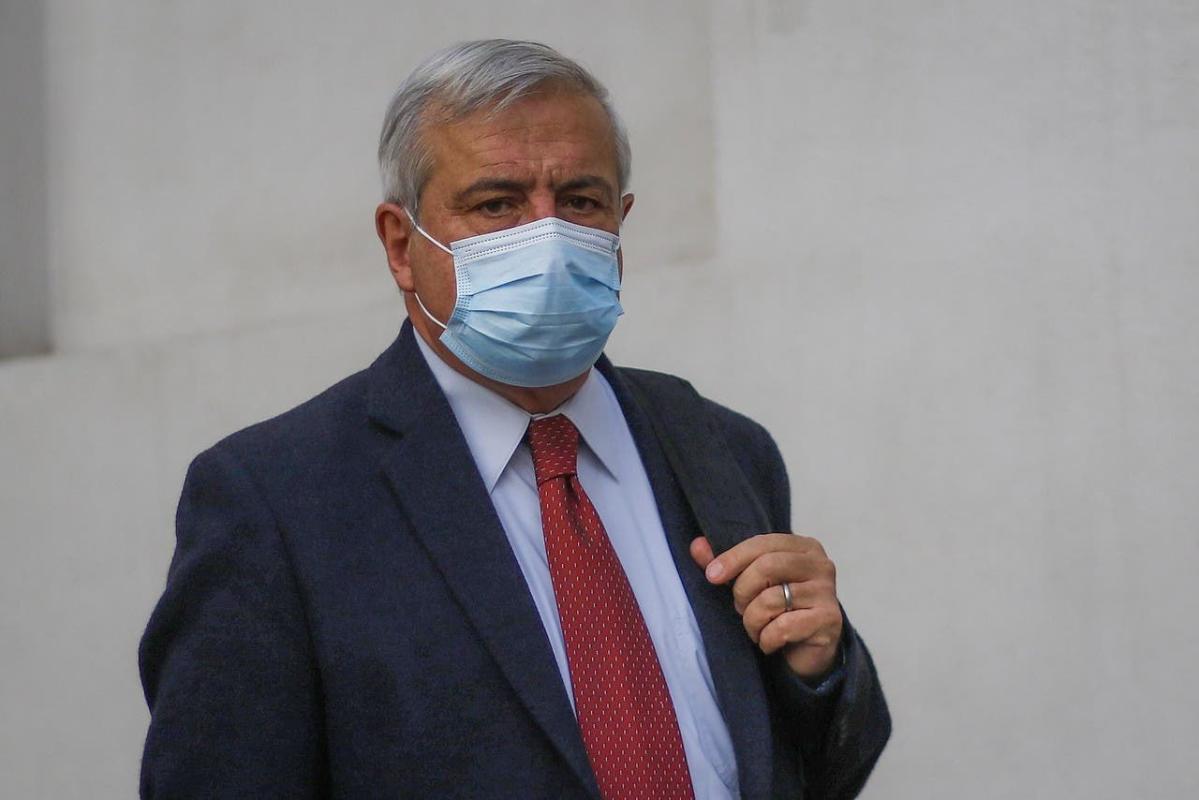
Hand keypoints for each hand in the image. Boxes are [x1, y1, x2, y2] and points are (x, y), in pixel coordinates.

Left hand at [690, 533, 842, 680]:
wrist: (806, 651)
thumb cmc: (777, 610)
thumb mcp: (748, 583)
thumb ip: (724, 564)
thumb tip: (697, 546)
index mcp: (802, 547)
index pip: (763, 543)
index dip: (733, 558)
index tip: (711, 576)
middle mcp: (820, 565)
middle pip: (767, 566)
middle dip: (743, 591)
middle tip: (740, 608)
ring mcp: (828, 593)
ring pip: (771, 599)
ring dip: (752, 620)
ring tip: (755, 628)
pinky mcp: (829, 621)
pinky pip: (783, 627)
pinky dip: (766, 639)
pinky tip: (769, 642)